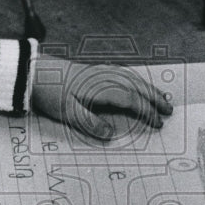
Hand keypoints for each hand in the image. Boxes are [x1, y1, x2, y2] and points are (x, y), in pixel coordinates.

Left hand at [31, 56, 172, 139]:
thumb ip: (91, 124)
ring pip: (132, 78)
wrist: (35, 72)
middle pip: (137, 87)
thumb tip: (111, 135)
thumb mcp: (68, 113)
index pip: (132, 100)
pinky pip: (124, 73)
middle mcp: (106, 77)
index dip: (147, 112)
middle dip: (155, 98)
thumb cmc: (50, 92)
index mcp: (102, 88)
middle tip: (170, 110)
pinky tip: (138, 83)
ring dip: (149, 88)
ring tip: (161, 97)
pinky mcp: (95, 70)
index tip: (158, 123)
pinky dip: (136, 79)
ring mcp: (101, 71)